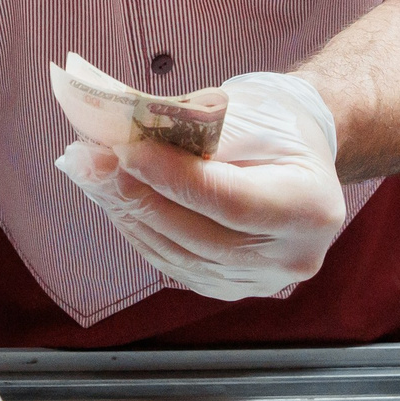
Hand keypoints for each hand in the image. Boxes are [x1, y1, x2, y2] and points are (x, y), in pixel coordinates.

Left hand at [54, 71, 345, 299]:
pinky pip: (171, 262)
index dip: (174, 180)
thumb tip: (124, 133)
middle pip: (200, 236)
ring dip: (126, 212)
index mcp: (310, 209)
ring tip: (89, 172)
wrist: (296, 158)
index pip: (232, 202)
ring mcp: (257, 281)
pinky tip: (110, 197)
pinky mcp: (226, 287)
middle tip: (90, 160)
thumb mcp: (247, 113)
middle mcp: (290, 257)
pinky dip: (137, 228)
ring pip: (177, 254)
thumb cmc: (273, 124)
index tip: (126, 150)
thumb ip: (194, 129)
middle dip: (137, 196)